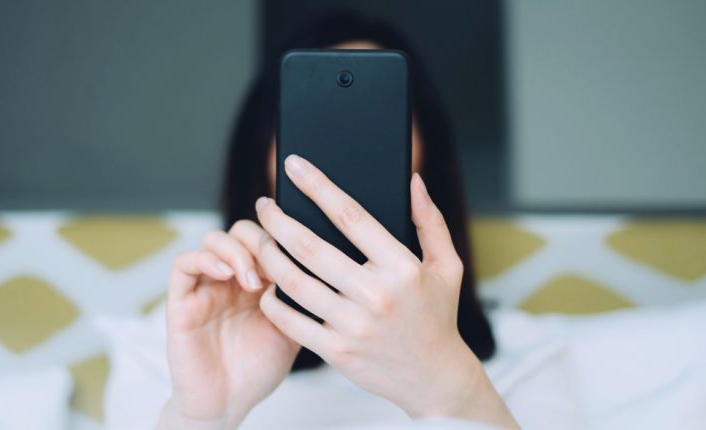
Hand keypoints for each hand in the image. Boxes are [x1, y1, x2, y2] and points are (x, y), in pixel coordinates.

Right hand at [157, 221, 299, 429]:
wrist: (228, 403)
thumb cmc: (257, 368)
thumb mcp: (292, 328)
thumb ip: (299, 297)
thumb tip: (320, 266)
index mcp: (258, 281)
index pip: (266, 238)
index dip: (281, 240)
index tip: (296, 260)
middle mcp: (230, 279)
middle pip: (241, 232)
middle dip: (260, 241)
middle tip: (274, 268)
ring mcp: (205, 287)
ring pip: (213, 240)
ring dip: (236, 251)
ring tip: (252, 280)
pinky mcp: (181, 301)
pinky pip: (183, 264)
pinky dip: (205, 259)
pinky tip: (225, 274)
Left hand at [254, 154, 517, 428]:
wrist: (434, 379)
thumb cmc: (438, 315)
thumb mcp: (447, 265)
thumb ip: (430, 221)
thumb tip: (413, 180)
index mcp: (401, 268)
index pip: (350, 216)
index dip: (318, 186)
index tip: (294, 165)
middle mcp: (376, 295)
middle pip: (311, 247)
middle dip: (278, 220)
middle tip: (264, 205)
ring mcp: (354, 326)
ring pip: (295, 282)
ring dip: (268, 256)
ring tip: (258, 239)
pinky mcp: (337, 352)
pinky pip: (292, 322)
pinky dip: (273, 301)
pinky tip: (264, 284)